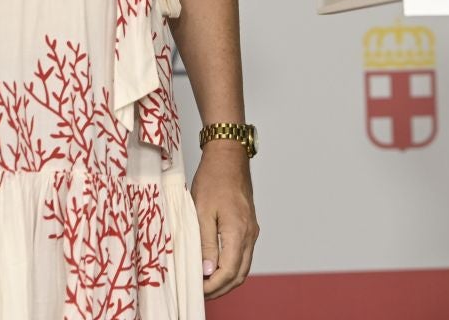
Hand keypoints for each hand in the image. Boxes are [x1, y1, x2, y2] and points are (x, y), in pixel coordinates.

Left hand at [191, 143, 256, 297]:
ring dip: (226, 279)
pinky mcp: (250, 226)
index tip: (196, 289)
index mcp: (238, 231)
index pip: (228, 272)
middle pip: (239, 274)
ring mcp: (252, 230)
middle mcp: (249, 234)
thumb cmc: (213, 179)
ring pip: (243, 266)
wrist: (229, 156)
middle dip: (220, 288)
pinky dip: (231, 266)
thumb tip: (207, 272)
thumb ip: (205, 244)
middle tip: (199, 291)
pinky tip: (215, 265)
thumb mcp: (201, 211)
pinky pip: (244, 254)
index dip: (212, 286)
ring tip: (205, 281)